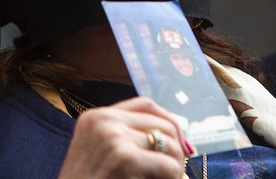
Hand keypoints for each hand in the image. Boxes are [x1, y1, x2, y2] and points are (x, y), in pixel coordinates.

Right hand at [58, 96, 192, 178]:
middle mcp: (103, 120)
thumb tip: (176, 139)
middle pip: (160, 122)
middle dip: (177, 146)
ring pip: (168, 142)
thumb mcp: (100, 154)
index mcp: (96, 117)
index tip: (179, 140)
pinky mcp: (123, 156)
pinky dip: (173, 177)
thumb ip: (128, 140)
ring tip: (170, 178)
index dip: (168, 119)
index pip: (145, 104)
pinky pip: (167, 165)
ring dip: (176, 165)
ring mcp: (112, 136)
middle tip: (178, 168)